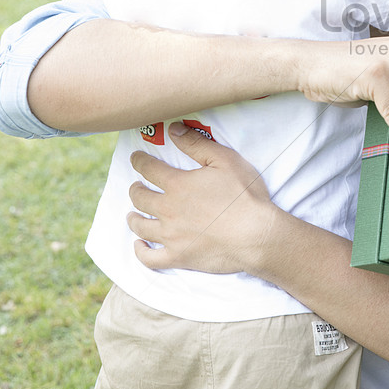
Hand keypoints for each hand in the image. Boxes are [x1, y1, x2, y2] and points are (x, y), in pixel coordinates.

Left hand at [127, 123, 276, 273]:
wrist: (256, 235)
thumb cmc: (244, 196)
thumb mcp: (225, 160)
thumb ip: (197, 144)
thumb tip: (173, 130)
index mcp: (178, 184)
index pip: (149, 169)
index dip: (140, 161)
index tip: (135, 158)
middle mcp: (168, 210)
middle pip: (140, 198)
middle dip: (135, 189)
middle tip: (135, 186)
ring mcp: (171, 236)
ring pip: (141, 226)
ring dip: (133, 218)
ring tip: (132, 213)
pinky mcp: (178, 257)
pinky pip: (150, 258)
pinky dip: (141, 251)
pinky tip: (140, 245)